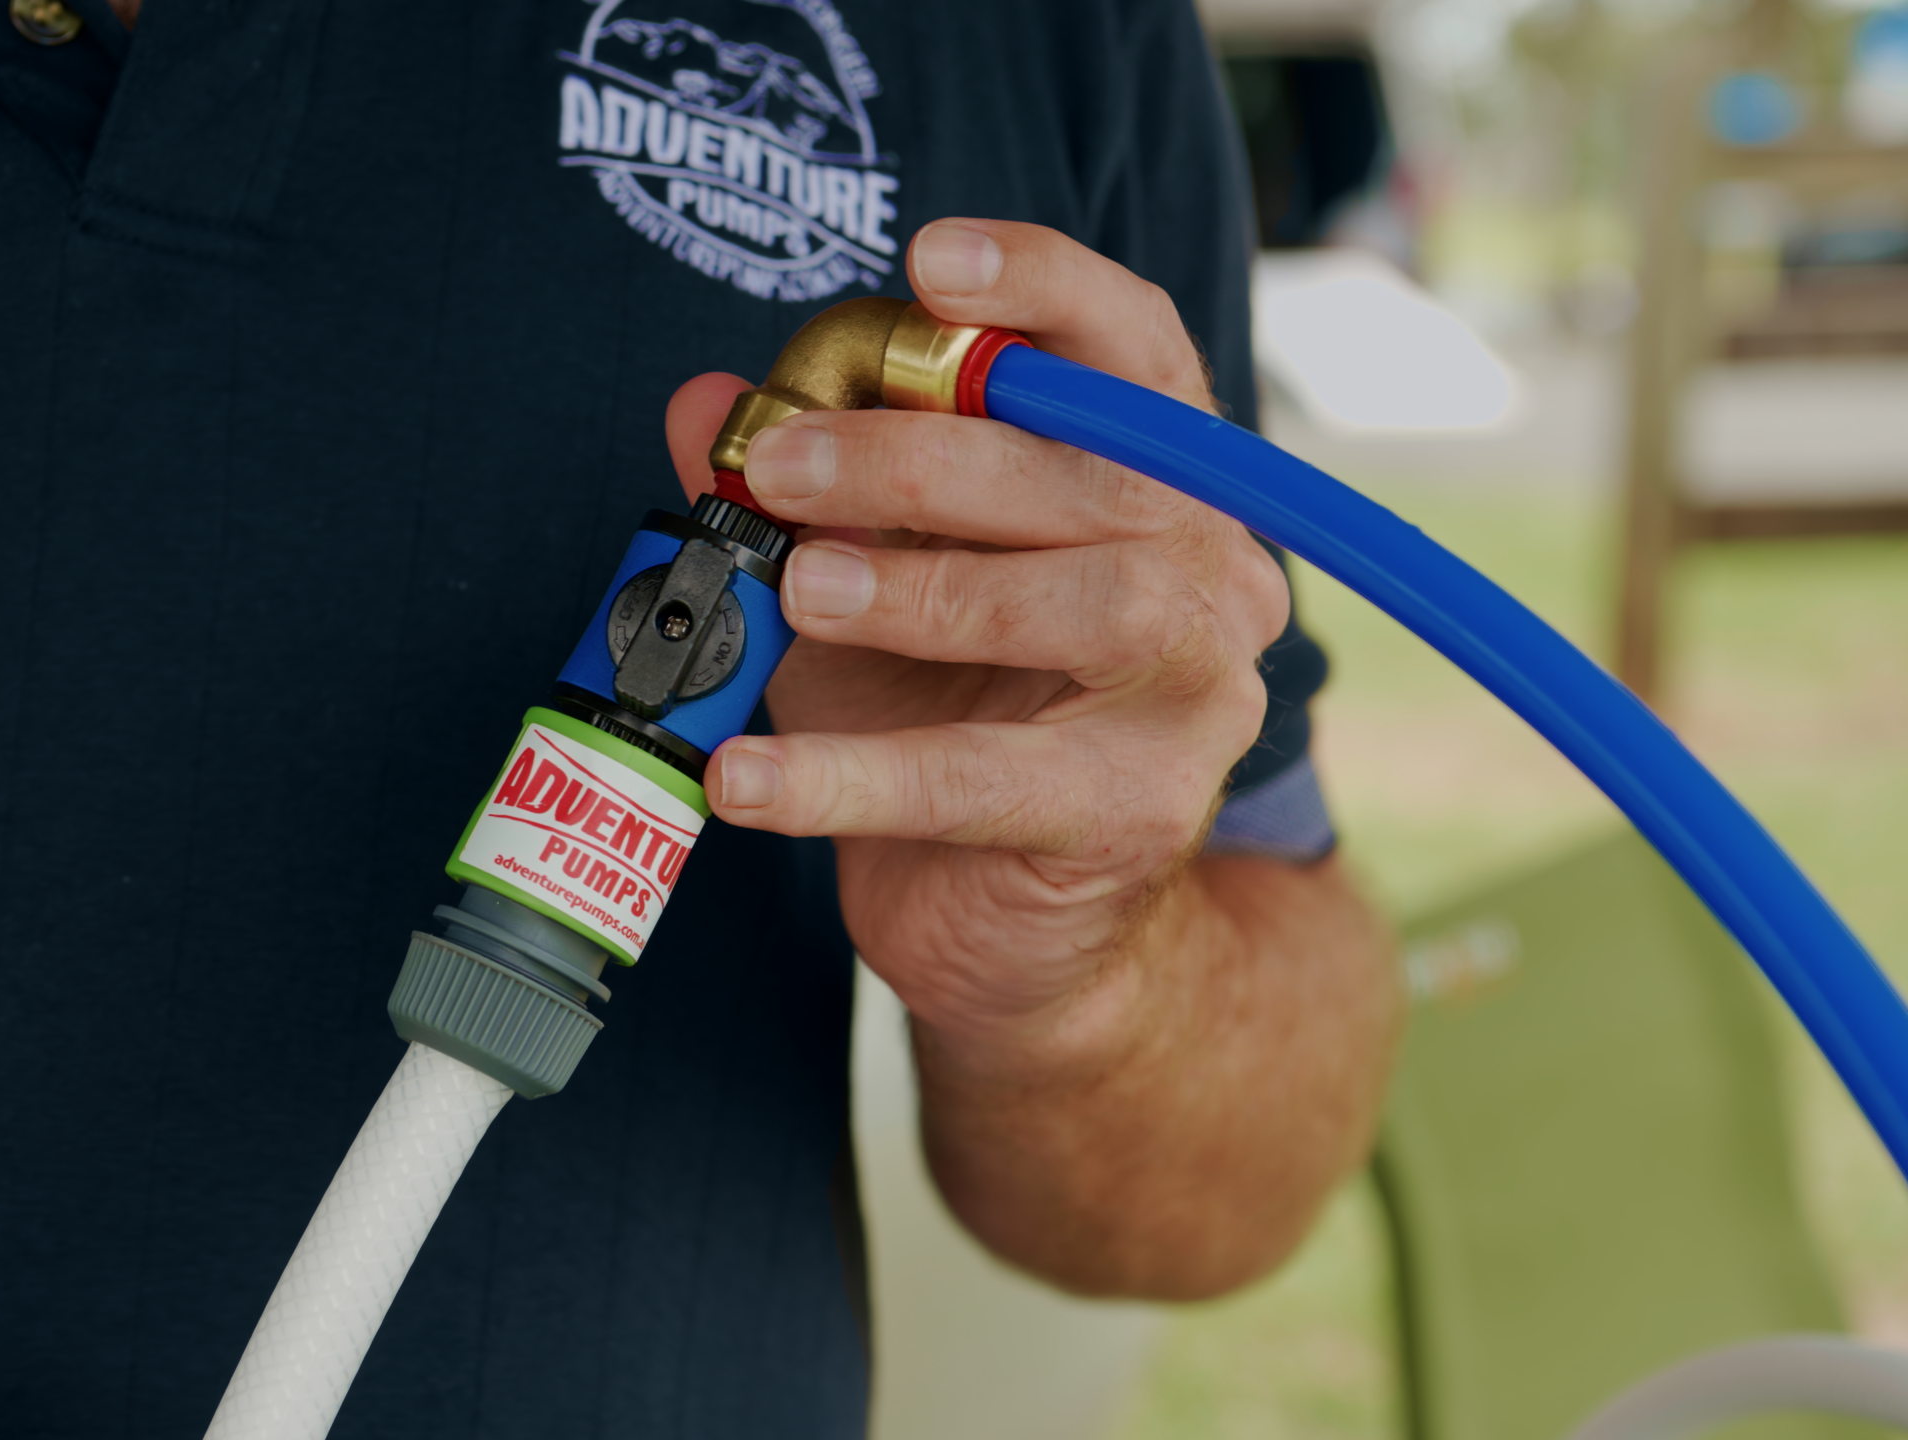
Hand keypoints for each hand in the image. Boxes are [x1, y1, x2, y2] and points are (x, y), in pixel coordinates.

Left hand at [665, 220, 1392, 1299]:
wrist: (1020, 929)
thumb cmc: (949, 724)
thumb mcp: (855, 588)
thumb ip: (789, 495)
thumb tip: (700, 405)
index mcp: (1151, 481)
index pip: (1130, 350)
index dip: (1044, 287)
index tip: (927, 264)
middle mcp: (1207, 567)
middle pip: (1088, 473)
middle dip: (918, 456)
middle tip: (783, 465)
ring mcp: (1195, 693)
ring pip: (1081, 605)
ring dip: (922, 590)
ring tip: (804, 594)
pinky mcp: (1138, 809)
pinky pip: (984, 777)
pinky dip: (849, 774)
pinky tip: (746, 775)